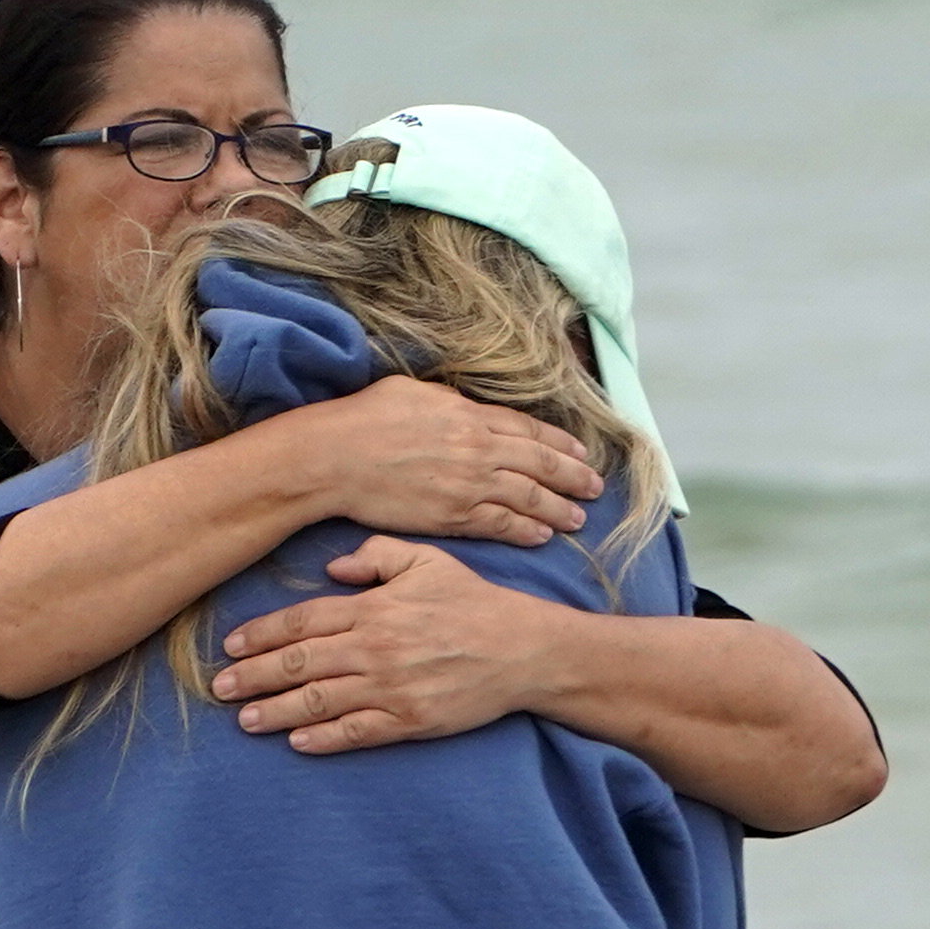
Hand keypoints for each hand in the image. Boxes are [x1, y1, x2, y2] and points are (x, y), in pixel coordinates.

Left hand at [211, 535, 588, 752]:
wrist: (523, 649)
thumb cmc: (474, 602)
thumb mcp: (427, 561)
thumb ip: (376, 557)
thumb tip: (331, 571)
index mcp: (374, 608)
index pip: (302, 622)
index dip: (262, 635)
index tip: (232, 647)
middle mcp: (375, 648)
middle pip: (299, 664)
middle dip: (254, 677)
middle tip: (220, 689)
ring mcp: (391, 688)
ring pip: (319, 702)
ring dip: (276, 712)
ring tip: (245, 720)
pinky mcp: (410, 721)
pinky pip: (357, 733)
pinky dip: (324, 738)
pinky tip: (296, 742)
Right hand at [291, 378, 599, 550]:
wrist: (334, 458)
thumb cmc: (363, 419)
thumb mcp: (414, 393)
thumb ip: (451, 404)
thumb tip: (468, 410)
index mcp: (469, 415)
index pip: (528, 430)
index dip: (559, 442)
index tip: (580, 452)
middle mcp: (477, 449)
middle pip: (540, 463)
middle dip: (572, 476)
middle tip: (595, 487)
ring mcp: (468, 485)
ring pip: (528, 498)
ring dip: (558, 508)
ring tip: (578, 518)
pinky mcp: (452, 517)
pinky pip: (501, 525)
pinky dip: (526, 531)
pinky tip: (543, 535)